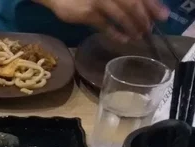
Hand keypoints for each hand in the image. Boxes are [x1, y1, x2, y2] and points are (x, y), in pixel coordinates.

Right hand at [41, 0, 168, 41]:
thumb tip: (141, 10)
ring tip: (139, 36)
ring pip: (122, 15)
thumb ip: (120, 0)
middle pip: (134, 4)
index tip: (162, 16)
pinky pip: (105, 25)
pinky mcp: (88, 13)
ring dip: (133, 27)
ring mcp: (100, 1)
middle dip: (144, 18)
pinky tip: (123, 39)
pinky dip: (115, 33)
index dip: (153, 5)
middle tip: (150, 30)